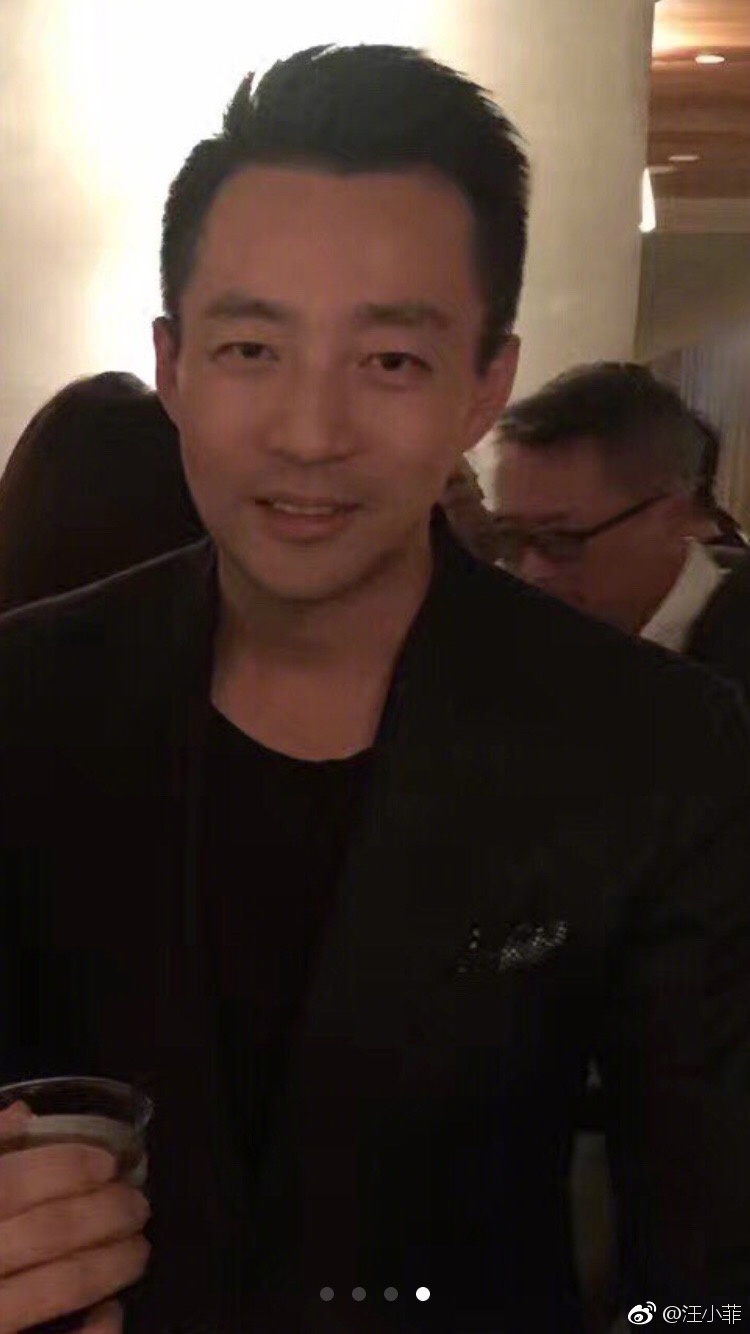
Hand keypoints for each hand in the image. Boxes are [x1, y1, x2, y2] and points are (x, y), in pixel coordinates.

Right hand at [0, 1102, 149, 1332]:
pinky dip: (91, 1329)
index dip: (66, 1167)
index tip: (108, 1162)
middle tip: (138, 1205)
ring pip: (55, 1287)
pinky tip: (109, 1313)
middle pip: (47, 1232)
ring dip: (109, 1264)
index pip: (12, 1182)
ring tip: (137, 1250)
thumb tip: (22, 1113)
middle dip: (105, 1213)